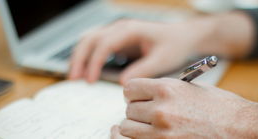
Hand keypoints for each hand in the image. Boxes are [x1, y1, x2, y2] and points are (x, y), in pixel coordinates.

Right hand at [69, 12, 254, 84]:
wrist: (184, 36)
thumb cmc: (175, 44)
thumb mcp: (162, 59)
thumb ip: (143, 70)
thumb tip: (123, 83)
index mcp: (131, 29)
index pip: (104, 44)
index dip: (94, 62)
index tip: (90, 79)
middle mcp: (121, 27)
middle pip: (90, 38)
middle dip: (79, 58)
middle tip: (74, 78)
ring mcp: (118, 32)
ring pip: (90, 40)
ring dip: (80, 56)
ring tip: (75, 76)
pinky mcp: (119, 40)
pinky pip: (97, 45)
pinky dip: (88, 57)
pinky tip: (86, 71)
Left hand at [111, 78, 257, 138]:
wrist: (242, 128)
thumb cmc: (222, 108)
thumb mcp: (192, 87)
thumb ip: (166, 88)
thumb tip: (147, 92)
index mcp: (167, 89)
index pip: (129, 88)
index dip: (134, 92)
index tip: (138, 96)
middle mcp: (161, 110)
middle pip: (128, 109)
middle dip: (137, 110)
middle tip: (148, 112)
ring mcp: (162, 133)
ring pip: (128, 128)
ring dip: (137, 126)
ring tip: (151, 125)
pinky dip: (142, 138)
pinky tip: (152, 134)